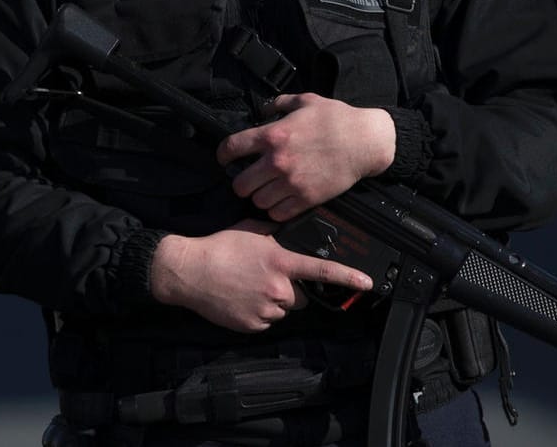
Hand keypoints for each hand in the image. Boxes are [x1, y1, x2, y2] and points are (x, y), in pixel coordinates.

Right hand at [149, 219, 372, 331]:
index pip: (321, 270)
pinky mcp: (253, 325)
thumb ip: (275, 235)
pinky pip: (265, 321)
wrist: (189, 271)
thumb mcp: (251, 231)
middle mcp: (278, 288)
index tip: (367, 283)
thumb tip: (288, 235)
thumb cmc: (218, 248)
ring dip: (273, 302)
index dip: (348, 277)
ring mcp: (265, 309)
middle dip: (290, 290)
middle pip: (300, 296)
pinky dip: (257, 313)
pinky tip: (240, 299)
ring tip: (248, 287)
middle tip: (266, 278)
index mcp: (280, 263)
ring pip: (282, 310)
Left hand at [217, 93, 395, 220]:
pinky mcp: (307, 199)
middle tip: (248, 179)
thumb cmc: (337, 119)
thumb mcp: (305, 101)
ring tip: (266, 190)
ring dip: (259, 196)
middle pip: (240, 184)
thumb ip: (279, 104)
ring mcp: (292, 182)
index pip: (231, 148)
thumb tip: (263, 108)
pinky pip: (278, 213)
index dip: (222, 155)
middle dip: (241, 182)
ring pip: (257, 201)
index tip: (224, 159)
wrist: (366, 141)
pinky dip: (275, 210)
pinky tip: (280, 201)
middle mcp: (278, 161)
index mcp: (273, 135)